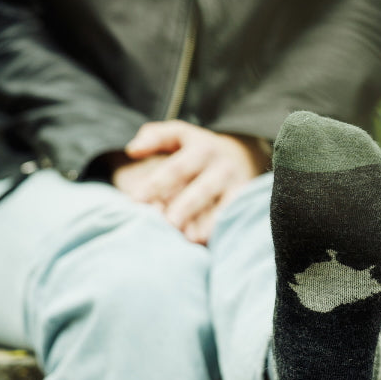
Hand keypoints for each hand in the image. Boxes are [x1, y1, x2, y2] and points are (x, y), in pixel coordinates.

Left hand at [116, 121, 269, 243]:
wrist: (246, 155)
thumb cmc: (200, 150)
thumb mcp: (180, 135)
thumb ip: (155, 137)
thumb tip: (132, 150)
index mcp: (203, 149)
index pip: (176, 168)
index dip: (156, 184)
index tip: (135, 201)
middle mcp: (223, 168)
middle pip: (202, 189)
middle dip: (186, 206)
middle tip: (169, 223)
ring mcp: (238, 187)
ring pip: (223, 207)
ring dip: (207, 224)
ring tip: (190, 239)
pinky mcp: (249, 204)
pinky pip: (235, 218)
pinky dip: (222, 231)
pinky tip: (208, 244)